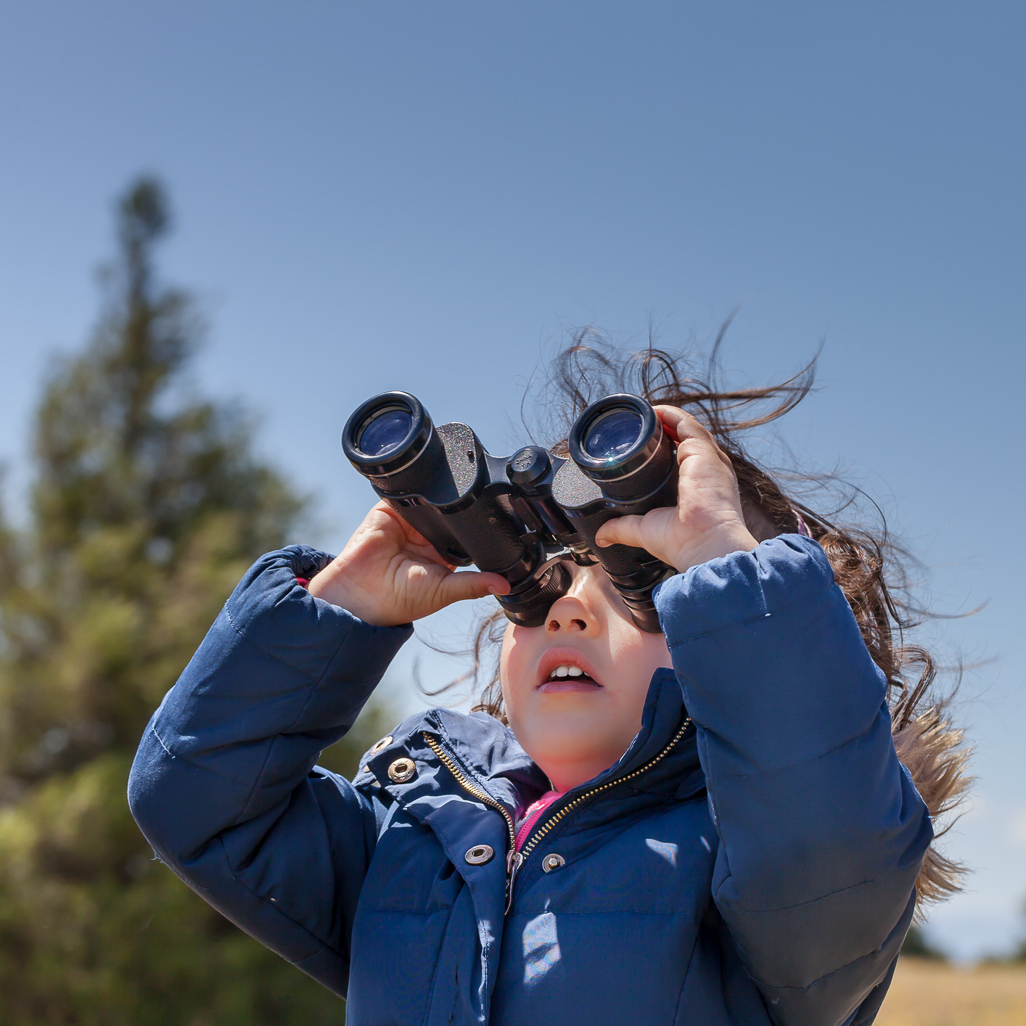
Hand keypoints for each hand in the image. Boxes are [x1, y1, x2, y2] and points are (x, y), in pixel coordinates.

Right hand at [308, 501, 509, 626]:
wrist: (360, 593)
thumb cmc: (399, 600)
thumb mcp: (443, 592)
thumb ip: (472, 585)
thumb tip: (505, 584)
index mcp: (443, 554)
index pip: (466, 534)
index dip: (478, 529)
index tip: (498, 520)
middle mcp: (428, 536)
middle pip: (452, 514)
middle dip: (461, 509)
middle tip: (478, 500)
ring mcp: (409, 521)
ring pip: (433, 500)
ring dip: (440, 497)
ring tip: (453, 494)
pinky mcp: (390, 509)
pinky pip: (407, 493)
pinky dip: (416, 490)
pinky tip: (425, 491)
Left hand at [593, 406, 757, 572]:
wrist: (704, 543)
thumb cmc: (685, 542)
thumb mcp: (645, 531)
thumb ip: (622, 528)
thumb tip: (601, 536)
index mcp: (699, 485)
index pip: (684, 456)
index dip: (665, 446)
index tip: (644, 443)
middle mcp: (707, 469)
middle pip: (685, 438)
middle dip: (664, 428)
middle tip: (639, 425)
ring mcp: (707, 458)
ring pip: (686, 427)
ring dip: (665, 417)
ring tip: (643, 413)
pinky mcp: (703, 451)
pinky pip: (686, 423)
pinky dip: (669, 414)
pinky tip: (653, 411)